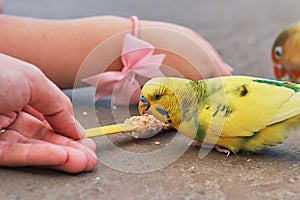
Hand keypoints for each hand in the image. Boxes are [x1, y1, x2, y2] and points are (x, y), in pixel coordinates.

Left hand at [0, 53, 96, 172]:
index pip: (51, 116)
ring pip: (35, 148)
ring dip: (61, 157)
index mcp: (20, 93)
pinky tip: (63, 159)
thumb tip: (76, 129)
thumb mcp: (34, 80)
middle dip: (71, 148)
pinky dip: (42, 157)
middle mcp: (9, 113)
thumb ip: (58, 106)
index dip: (71, 130)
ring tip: (84, 164)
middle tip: (91, 160)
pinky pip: (18, 154)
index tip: (87, 142)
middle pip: (46, 135)